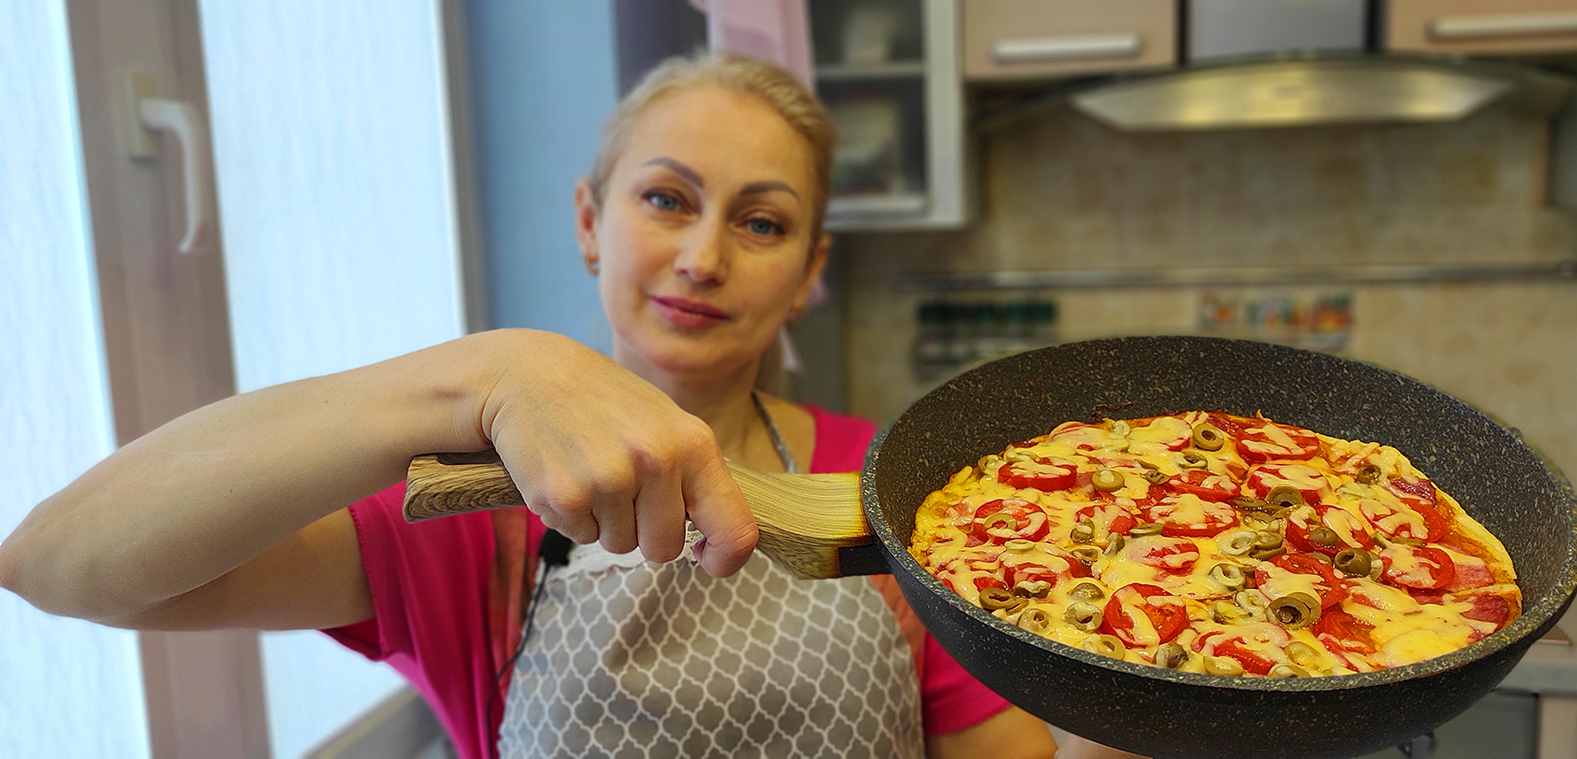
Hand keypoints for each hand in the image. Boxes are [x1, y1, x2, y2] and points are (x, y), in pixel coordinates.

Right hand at [479, 331, 756, 576]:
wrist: (527, 374)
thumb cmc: (604, 402)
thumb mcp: (666, 423)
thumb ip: (694, 475)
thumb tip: (721, 538)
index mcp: (695, 443)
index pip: (735, 529)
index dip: (725, 559)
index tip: (706, 559)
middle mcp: (657, 462)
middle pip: (665, 549)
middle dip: (644, 533)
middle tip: (622, 488)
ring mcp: (609, 480)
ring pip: (620, 545)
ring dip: (604, 521)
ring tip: (589, 470)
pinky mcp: (564, 497)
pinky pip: (580, 537)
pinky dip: (572, 517)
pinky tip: (564, 472)